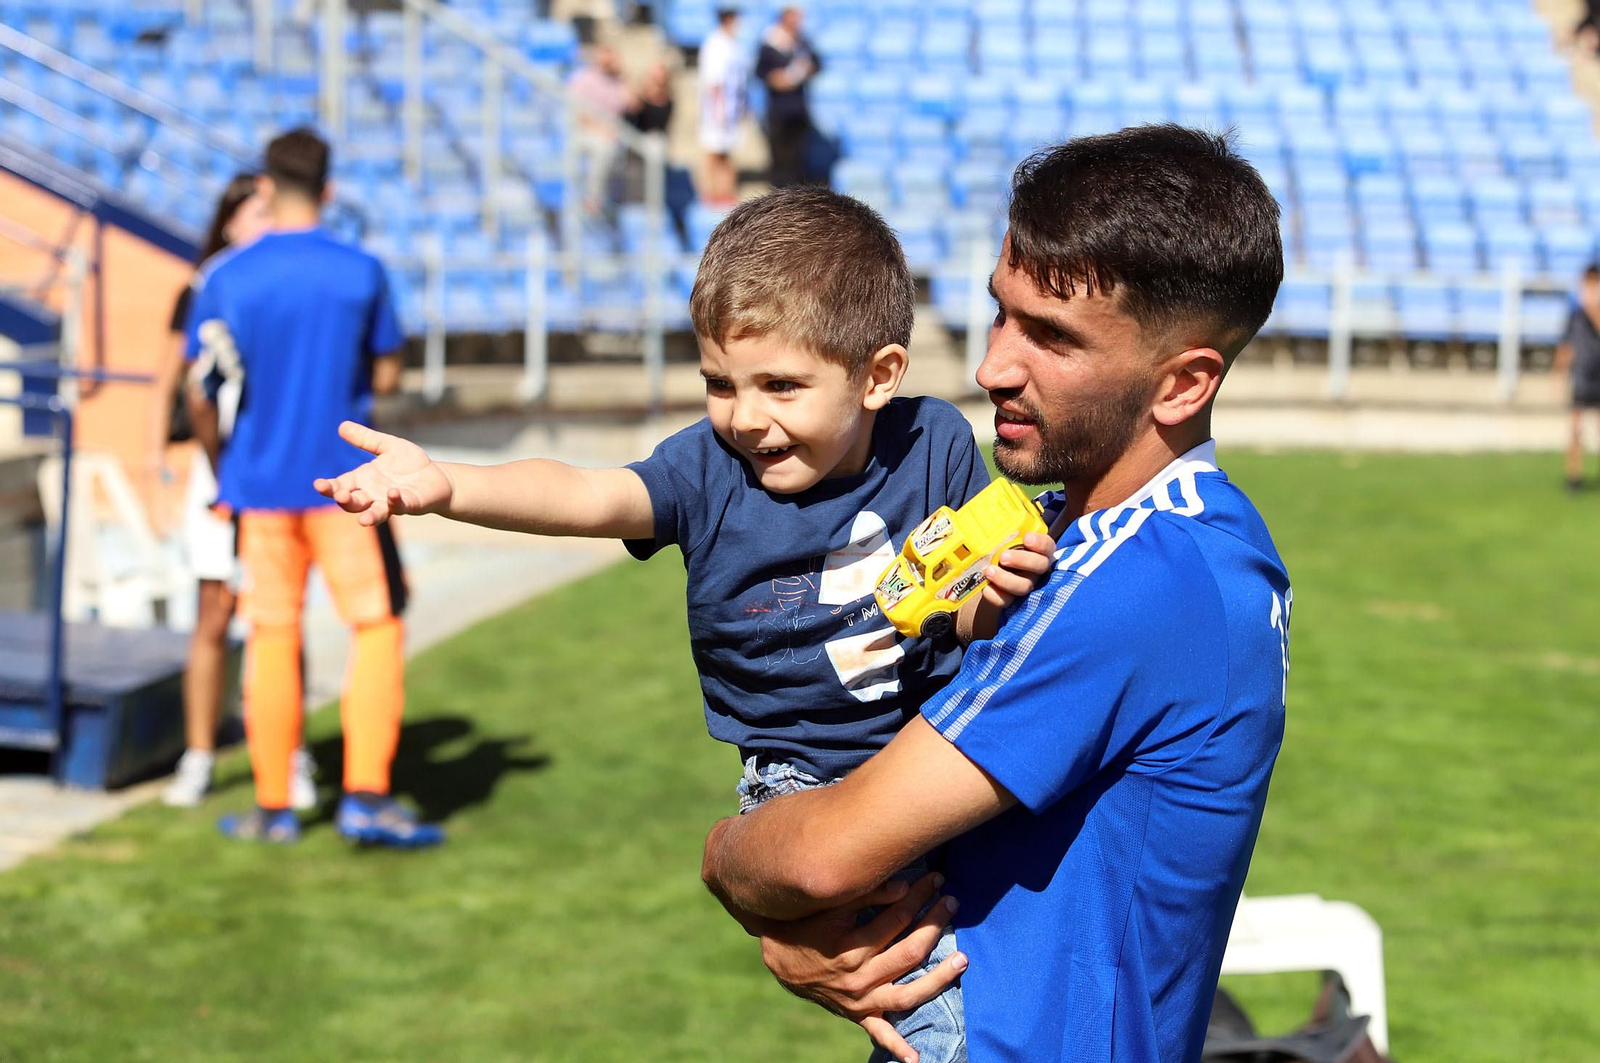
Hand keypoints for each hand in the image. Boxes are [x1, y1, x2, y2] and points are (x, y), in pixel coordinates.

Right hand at [312, 421, 453, 524]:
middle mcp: (373, 495)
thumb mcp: (387, 446)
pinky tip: (393, 493)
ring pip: (374, 513)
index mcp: (363, 481)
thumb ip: (366, 439)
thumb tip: (342, 425)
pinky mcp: (409, 505)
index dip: (329, 487)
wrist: (437, 476)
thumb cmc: (410, 464)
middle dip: (344, 500)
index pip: (340, 486)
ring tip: (363, 520)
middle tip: (339, 495)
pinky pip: (400, 506)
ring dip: (368, 516)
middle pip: (352, 503)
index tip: (318, 484)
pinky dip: (396, 501)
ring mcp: (390, 503)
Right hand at [758, 873, 965, 1062]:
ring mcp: (860, 1001)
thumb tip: (904, 885)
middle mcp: (859, 979)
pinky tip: (917, 1059)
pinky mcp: (858, 1015)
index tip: (934, 879)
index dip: (918, 895)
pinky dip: (898, 1047)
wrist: (779, 959)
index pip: (897, 919)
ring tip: (962, 960)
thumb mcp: (830, 907)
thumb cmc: (807, 925)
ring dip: (939, 979)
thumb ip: (866, 894)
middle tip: (951, 902)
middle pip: (909, 952)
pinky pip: (880, 1034)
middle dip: (934, 924)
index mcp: (852, 949)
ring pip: (908, 996)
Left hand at [981, 530, 1056, 609]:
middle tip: (1003, 556)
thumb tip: (983, 511)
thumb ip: (1000, 529)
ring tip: (989, 571)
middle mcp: (1036, 569)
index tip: (1026, 538)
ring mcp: (1027, 585)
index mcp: (1038, 550)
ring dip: (1007, 579)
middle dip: (1022, 560)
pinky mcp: (1013, 600)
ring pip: (1024, 586)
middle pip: (1040, 566)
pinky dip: (997, 596)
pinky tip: (986, 589)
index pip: (1048, 545)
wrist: (987, 571)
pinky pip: (1008, 601)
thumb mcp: (1002, 537)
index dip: (1040, 543)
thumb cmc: (998, 548)